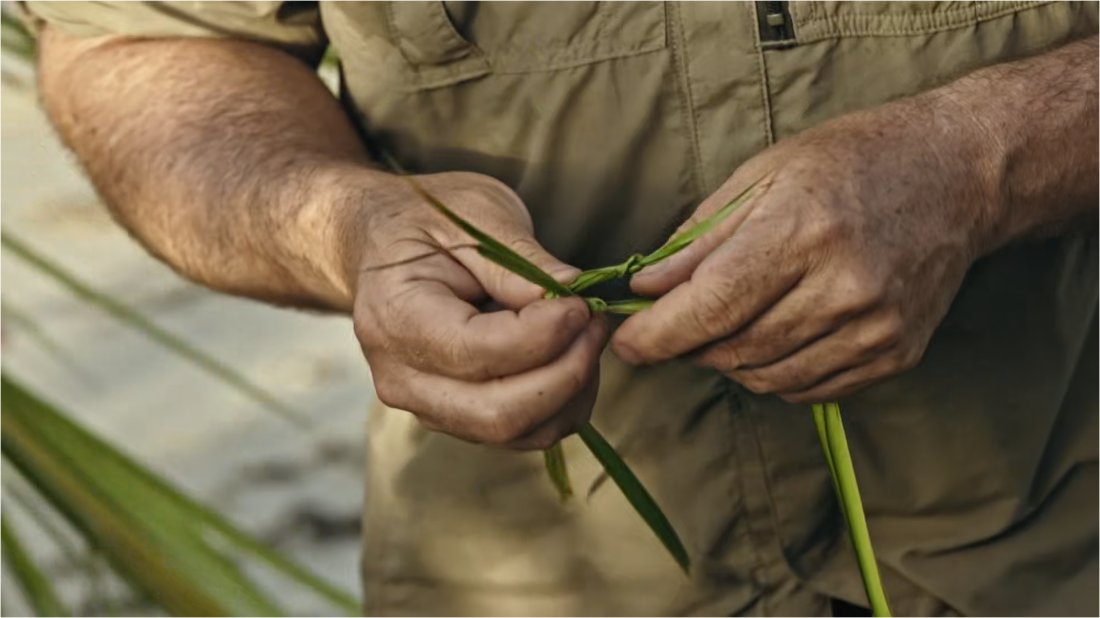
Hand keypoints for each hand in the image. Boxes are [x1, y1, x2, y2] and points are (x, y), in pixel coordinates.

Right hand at [347, 171, 605, 448]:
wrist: (383, 244)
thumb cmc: (427, 221)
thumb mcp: (473, 215)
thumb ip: (521, 261)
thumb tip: (575, 295)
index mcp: (397, 319)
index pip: (480, 352)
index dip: (545, 334)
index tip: (582, 302)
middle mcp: (402, 378)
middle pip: (500, 414)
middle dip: (567, 374)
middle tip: (596, 323)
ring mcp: (427, 406)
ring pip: (517, 432)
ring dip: (572, 392)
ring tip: (588, 335)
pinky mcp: (456, 417)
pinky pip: (521, 433)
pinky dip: (561, 403)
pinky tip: (572, 356)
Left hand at [613, 96, 995, 402]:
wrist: (956, 174)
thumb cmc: (851, 162)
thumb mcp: (763, 175)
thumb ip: (698, 240)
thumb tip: (645, 290)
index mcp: (802, 231)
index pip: (710, 307)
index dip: (657, 335)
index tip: (627, 344)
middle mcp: (843, 287)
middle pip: (734, 349)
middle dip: (689, 344)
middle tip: (678, 321)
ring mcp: (876, 327)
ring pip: (768, 378)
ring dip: (731, 360)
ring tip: (730, 321)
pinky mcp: (896, 354)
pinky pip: (810, 389)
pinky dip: (776, 373)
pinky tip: (776, 335)